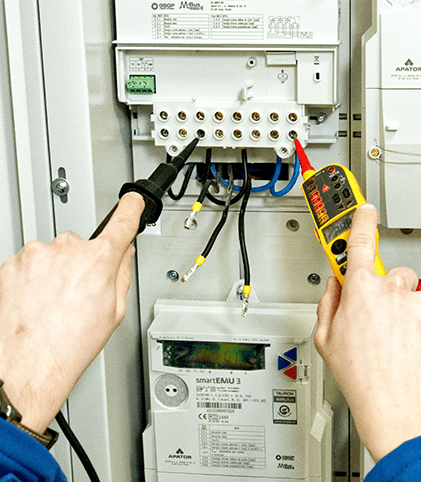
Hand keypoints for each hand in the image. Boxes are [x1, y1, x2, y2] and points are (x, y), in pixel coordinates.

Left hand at [0, 192, 143, 433]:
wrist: (27, 364)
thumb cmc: (69, 344)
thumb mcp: (114, 311)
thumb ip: (121, 274)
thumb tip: (123, 255)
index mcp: (100, 259)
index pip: (122, 222)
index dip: (130, 209)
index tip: (132, 202)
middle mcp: (68, 249)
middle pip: (83, 245)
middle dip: (83, 263)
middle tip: (78, 293)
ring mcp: (38, 253)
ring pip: (54, 254)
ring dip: (55, 271)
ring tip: (53, 303)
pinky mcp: (14, 262)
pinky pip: (31, 262)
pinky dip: (33, 277)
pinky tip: (36, 301)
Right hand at [315, 204, 420, 462]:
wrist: (393, 403)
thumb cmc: (360, 374)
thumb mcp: (325, 337)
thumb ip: (327, 302)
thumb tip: (334, 286)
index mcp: (360, 289)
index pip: (361, 242)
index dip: (361, 220)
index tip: (364, 208)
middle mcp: (389, 291)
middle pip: (387, 273)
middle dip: (380, 287)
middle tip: (371, 314)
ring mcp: (413, 304)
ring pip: (407, 291)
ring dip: (398, 305)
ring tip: (388, 334)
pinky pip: (418, 309)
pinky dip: (411, 319)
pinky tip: (401, 341)